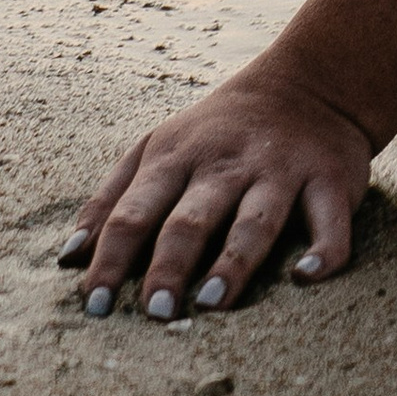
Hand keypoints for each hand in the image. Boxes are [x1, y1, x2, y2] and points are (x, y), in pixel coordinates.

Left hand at [60, 57, 372, 315]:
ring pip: (255, 220)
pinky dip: (323, 248)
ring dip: (233, 262)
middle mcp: (227, 164)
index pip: (133, 213)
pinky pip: (329, 219)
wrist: (310, 82)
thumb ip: (111, 198)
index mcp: (177, 157)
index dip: (111, 260)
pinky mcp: (330, 180)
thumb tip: (67, 260)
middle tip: (153, 313)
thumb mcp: (157, 148)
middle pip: (191, 218)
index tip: (94, 307)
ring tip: (212, 303)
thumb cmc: (218, 132)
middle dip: (170, 266)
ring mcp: (280, 171)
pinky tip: (305, 276)